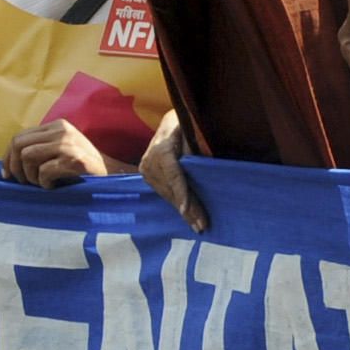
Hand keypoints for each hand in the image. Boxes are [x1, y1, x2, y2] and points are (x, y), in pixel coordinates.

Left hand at [5, 116, 118, 187]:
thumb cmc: (83, 169)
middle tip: (22, 182)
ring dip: (29, 176)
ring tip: (40, 184)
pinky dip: (44, 183)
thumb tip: (9, 163)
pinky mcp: (74, 160)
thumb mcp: (61, 150)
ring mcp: (68, 144)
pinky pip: (44, 171)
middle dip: (14, 167)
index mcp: (56, 126)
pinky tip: (53, 187)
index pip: (19, 137)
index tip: (7, 174)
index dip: (7, 157)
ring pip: (27, 156)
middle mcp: (61, 130)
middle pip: (19, 145)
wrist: (114, 176)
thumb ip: (41, 150)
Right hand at [137, 108, 209, 232]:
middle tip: (202, 226)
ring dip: (183, 212)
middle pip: (171, 190)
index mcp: (162, 150)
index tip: (187, 211)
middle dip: (188, 210)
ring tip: (198, 226)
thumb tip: (204, 168)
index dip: (182, 194)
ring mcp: (146, 169)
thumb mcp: (193, 132)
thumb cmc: (186, 125)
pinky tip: (187, 216)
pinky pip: (164, 192)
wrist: (171, 122)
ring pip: (167, 195)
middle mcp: (150, 162)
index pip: (173, 176)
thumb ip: (196, 149)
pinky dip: (177, 204)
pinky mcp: (147, 175)